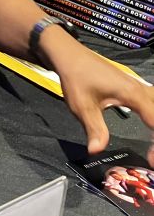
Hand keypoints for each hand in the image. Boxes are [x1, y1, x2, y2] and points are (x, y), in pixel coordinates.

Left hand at [49, 38, 153, 160]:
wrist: (69, 56)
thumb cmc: (76, 76)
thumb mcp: (84, 107)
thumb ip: (95, 129)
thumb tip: (97, 150)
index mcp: (133, 94)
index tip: (152, 160)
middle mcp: (140, 88)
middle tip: (153, 156)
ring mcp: (137, 85)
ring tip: (152, 143)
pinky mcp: (132, 86)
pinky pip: (152, 101)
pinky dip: (153, 115)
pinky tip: (150, 123)